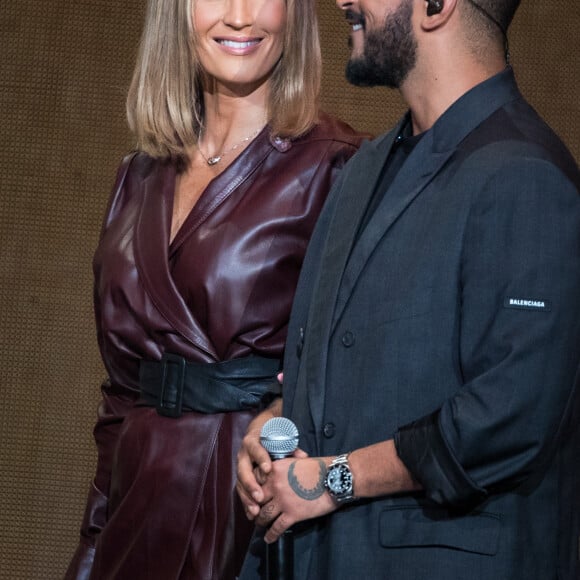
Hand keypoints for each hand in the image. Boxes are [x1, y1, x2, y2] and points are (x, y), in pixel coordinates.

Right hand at [236, 399, 281, 518]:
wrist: (258, 433)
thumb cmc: (271, 437)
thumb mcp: (279, 439)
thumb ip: (290, 448)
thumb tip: (303, 456)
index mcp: (253, 442)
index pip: (256, 450)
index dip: (261, 459)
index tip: (268, 470)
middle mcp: (243, 455)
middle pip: (243, 470)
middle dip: (251, 485)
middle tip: (260, 497)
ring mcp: (241, 467)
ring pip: (240, 484)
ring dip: (247, 498)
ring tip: (256, 511)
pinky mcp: (241, 478)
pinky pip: (241, 491)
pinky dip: (246, 503)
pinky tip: (252, 514)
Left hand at [255, 456, 336, 542]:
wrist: (334, 478)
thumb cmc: (319, 467)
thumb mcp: (296, 461)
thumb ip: (283, 468)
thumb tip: (277, 475)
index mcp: (275, 469)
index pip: (255, 479)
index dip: (253, 488)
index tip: (253, 494)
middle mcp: (275, 484)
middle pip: (256, 499)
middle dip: (254, 507)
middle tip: (254, 512)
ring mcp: (283, 500)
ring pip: (264, 515)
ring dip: (260, 522)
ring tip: (260, 525)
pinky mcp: (293, 514)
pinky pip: (277, 527)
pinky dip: (271, 535)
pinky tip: (269, 538)